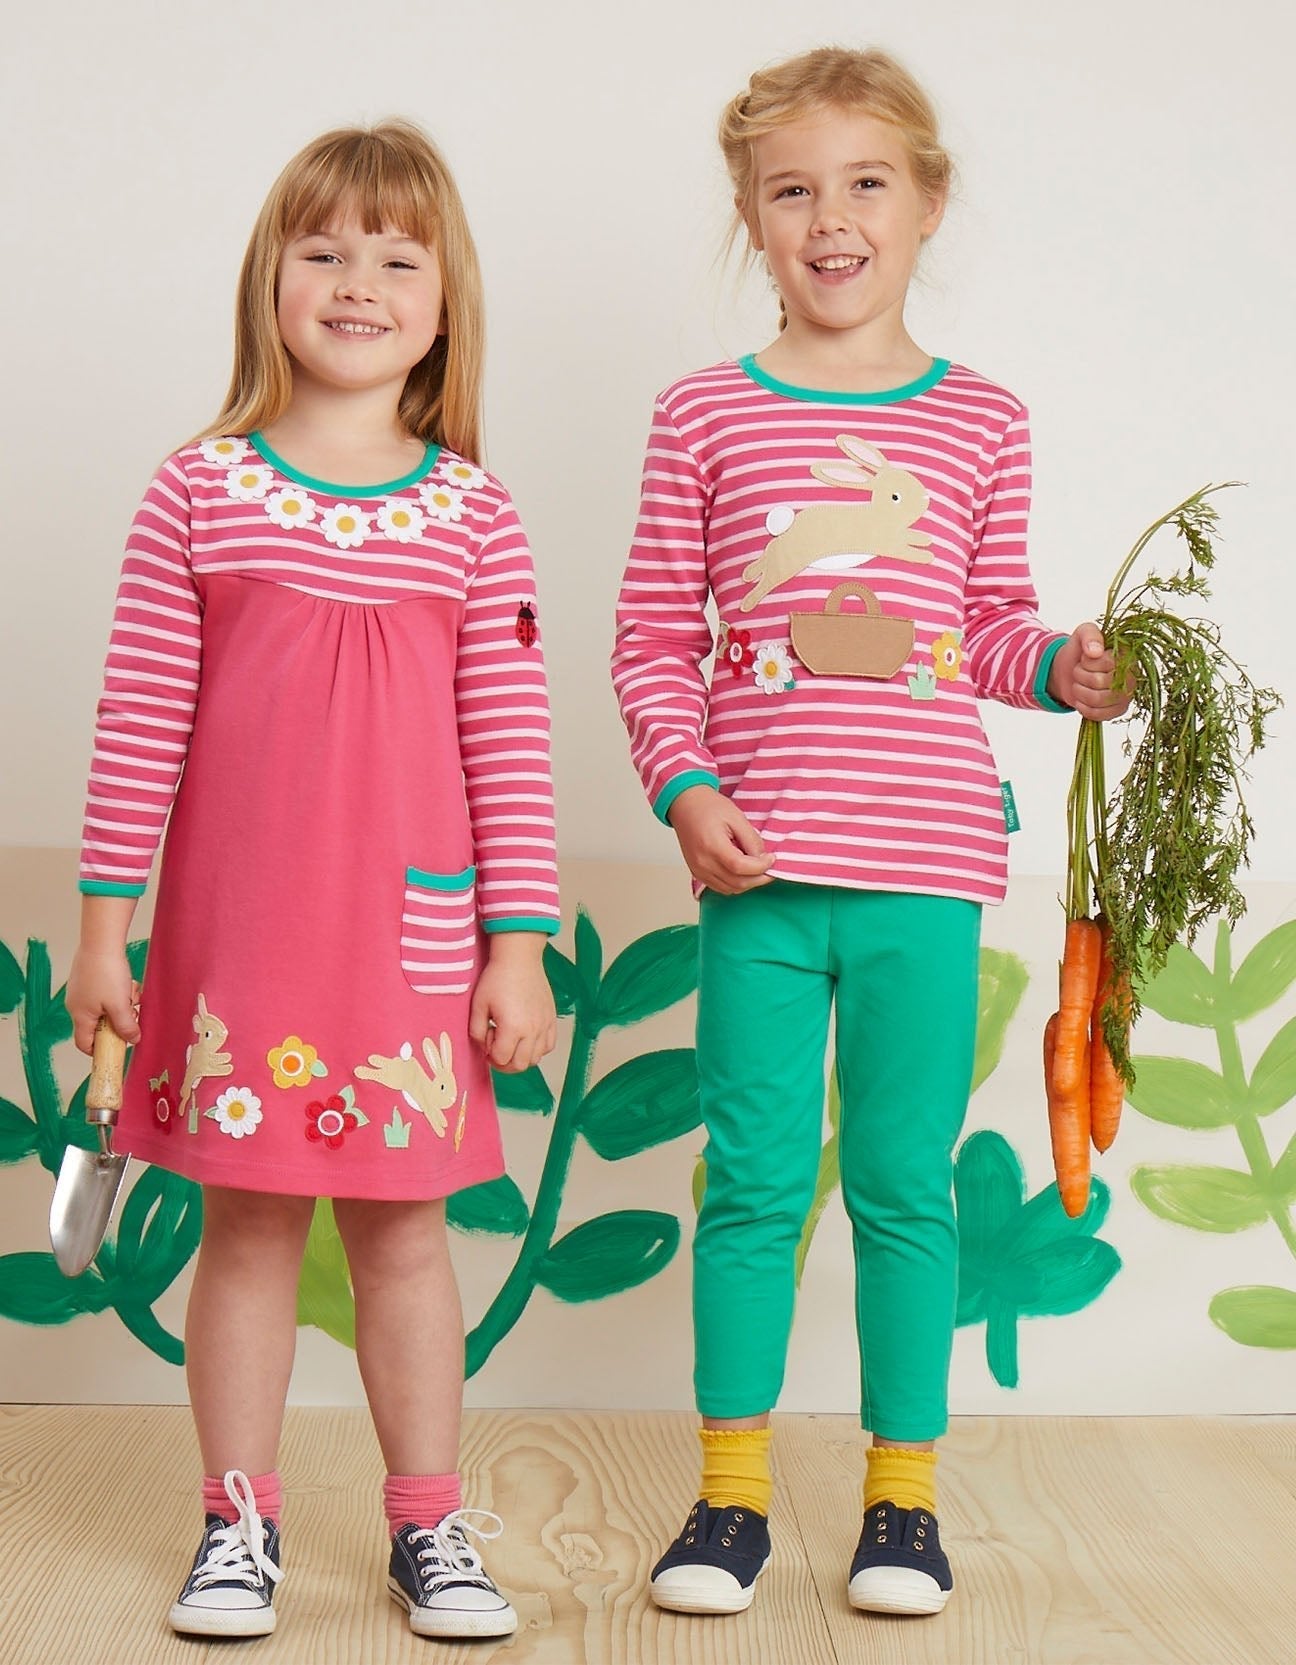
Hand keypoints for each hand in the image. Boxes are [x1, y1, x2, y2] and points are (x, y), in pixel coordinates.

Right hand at [65, 946, 139, 1054]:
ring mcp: (82, 991)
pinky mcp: (89, 978)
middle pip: (98, 1025)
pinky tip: (129, 983)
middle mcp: (76, 1005)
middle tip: (132, 1013)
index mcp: (80, 1015)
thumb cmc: (106, 973)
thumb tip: (133, 1040)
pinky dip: (119, 991)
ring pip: (106, 1007)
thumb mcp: (119, 1005)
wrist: (101, 941)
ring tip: (132, 994)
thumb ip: (126, 1026)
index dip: (99, 1050)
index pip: (83, 1043)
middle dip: (118, 1021)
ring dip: (122, 1004)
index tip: (116, 1049)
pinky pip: (106, 993)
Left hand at [469, 934, 556, 1071]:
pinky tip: (526, 1038)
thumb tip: (482, 1046)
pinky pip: (549, 1046)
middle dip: (504, 1064)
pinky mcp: (551, 1019)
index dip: (489, 1055)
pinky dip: (537, 1049)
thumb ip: (476, 1032)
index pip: (501, 1059)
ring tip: (511, 1043)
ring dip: (521, 1058)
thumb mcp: (478, 1006)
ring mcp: (544, 1025)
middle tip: (495, 1050)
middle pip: (520, 1065)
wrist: (519, 959)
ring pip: (535, 1059)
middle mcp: (532, 1030)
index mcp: (512, 1028)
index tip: (486, 1040)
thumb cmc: (498, 978)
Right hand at [667, 784, 773, 894]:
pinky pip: (721, 888)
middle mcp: (703, 863)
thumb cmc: (709, 807)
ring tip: (757, 868)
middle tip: (770, 867)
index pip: (741, 867)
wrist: (686, 806)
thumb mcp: (736, 817)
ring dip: (748, 883)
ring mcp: (699, 871)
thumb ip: (751, 840)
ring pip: (731, 889)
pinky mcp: (698, 874)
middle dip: (759, 878)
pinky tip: (743, 871)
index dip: (761, 867)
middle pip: (737, 883)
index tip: (772, 859)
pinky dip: (736, 884)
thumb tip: (763, 858)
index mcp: (712, 846)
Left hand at [1047, 624, 1133, 721]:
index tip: (1085, 658)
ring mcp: (1127, 695)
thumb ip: (1090, 634)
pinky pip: (1097, 714)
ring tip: (1079, 684)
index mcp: (1128, 655)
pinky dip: (1082, 707)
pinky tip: (1081, 698)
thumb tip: (1095, 651)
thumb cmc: (1081, 651)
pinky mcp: (1118, 710)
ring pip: (1097, 699)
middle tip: (1079, 671)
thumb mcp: (1083, 633)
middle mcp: (1132, 675)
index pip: (1107, 662)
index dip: (1088, 662)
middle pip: (1099, 682)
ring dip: (1079, 691)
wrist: (1069, 670)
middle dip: (1080, 676)